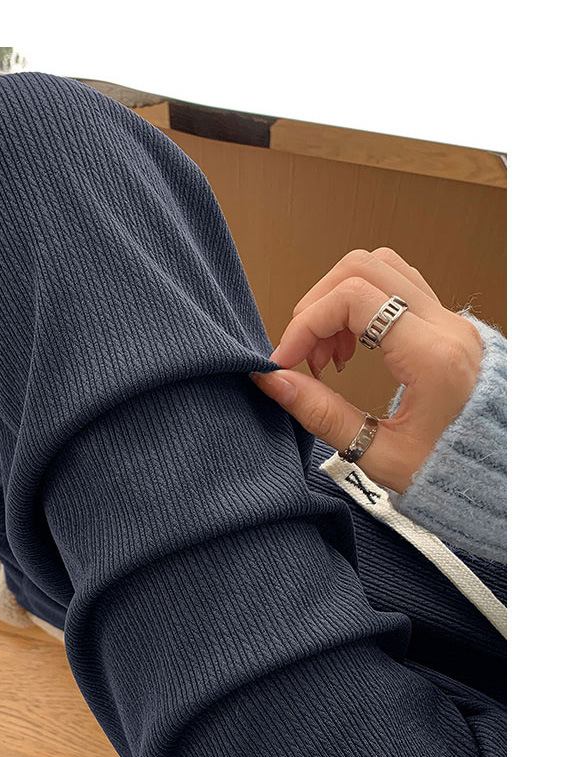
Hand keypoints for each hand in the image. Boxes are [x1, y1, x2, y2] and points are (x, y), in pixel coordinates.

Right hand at [250, 248, 483, 493]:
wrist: (496, 478)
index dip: (306, 324)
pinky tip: (351, 348)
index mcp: (434, 357)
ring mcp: (450, 320)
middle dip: (317, 306)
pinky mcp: (446, 325)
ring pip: (381, 267)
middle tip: (304, 357)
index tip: (284, 361)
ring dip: (339, 300)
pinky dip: (361, 304)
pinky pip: (397, 286)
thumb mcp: (378, 454)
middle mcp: (447, 326)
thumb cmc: (447, 472)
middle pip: (363, 267)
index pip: (353, 299)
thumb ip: (321, 413)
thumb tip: (272, 380)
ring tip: (329, 353)